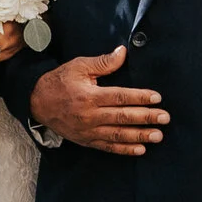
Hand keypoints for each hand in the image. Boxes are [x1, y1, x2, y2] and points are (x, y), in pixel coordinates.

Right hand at [30, 45, 166, 155]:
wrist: (37, 102)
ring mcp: (88, 130)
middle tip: (165, 118)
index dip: (140, 97)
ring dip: (139, 136)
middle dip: (146, 118)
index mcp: (89, 96)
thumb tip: (123, 52)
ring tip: (157, 136)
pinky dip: (124, 149)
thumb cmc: (59, 81)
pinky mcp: (86, 140)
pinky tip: (140, 149)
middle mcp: (90, 115)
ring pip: (118, 134)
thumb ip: (103, 62)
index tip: (157, 98)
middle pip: (123, 117)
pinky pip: (107, 147)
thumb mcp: (78, 66)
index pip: (120, 97)